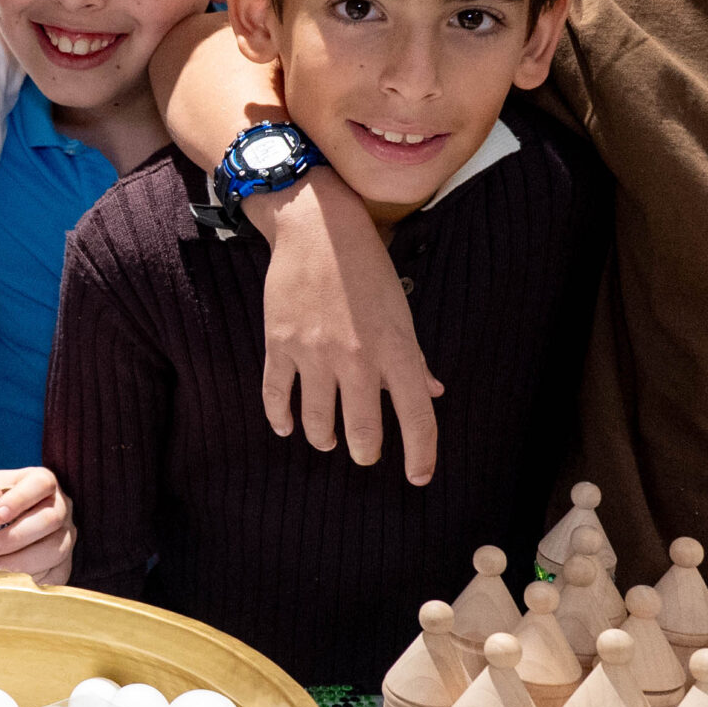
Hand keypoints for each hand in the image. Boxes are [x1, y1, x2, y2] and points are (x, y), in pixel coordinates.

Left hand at [0, 466, 73, 585]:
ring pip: (56, 549)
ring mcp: (64, 536)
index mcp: (41, 480)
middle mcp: (59, 506)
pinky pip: (58, 574)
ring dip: (24, 561)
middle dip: (18, 536)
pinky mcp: (62, 563)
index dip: (20, 500)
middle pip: (51, 519)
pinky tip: (11, 580)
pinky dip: (34, 580)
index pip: (41, 484)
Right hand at [244, 174, 442, 482]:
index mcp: (396, 350)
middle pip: (364, 432)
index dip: (422, 455)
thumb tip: (430, 394)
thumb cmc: (367, 269)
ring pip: (319, 423)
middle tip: (364, 453)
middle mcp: (357, 358)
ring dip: (325, 439)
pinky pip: (277, 395)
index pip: (417, 418)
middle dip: (365, 452)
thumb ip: (414, 359)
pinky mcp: (280, 344)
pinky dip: (281, 418)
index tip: (419, 477)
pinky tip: (287, 428)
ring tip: (328, 440)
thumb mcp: (401, 312)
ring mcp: (314, 353)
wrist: (317, 229)